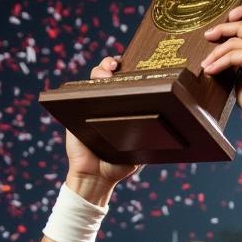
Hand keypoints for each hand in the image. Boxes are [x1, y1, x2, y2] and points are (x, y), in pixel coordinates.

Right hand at [63, 56, 142, 197]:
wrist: (97, 178)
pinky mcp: (73, 112)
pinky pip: (73, 95)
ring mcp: (89, 105)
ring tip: (106, 71)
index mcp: (122, 107)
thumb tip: (168, 124)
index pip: (124, 81)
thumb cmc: (120, 164)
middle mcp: (105, 102)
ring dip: (98, 69)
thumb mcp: (140, 147)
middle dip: (111, 63)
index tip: (133, 63)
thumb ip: (150, 135)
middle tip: (116, 64)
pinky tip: (93, 84)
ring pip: (92, 79)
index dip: (128, 68)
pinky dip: (81, 87)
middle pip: (107, 74)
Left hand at [201, 6, 241, 126]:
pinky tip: (210, 71)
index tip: (229, 18)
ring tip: (206, 64)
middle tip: (208, 36)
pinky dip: (218, 63)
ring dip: (215, 52)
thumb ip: (240, 59)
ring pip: (233, 39)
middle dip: (222, 27)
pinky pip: (231, 55)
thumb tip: (219, 54)